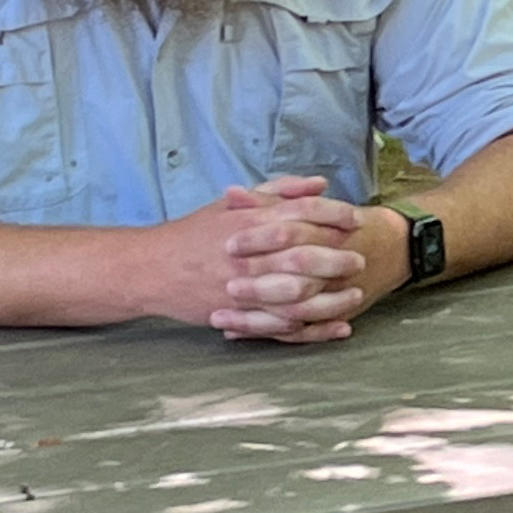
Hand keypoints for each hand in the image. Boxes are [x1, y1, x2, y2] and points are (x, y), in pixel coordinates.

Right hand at [149, 179, 390, 342]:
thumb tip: (320, 184)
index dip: (334, 215)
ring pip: (298, 297)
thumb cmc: (196, 233)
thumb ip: (279, 191)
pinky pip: (282, 325)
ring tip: (355, 296)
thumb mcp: (234, 204)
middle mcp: (250, 254)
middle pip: (306, 256)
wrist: (151, 268)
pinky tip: (336, 326)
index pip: (302, 213)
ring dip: (332, 298)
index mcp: (250, 222)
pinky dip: (312, 328)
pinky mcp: (239, 315)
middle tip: (361, 259)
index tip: (357, 220)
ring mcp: (244, 287)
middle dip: (339, 258)